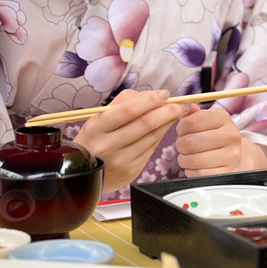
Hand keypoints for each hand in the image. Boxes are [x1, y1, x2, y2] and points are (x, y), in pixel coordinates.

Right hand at [73, 89, 189, 192]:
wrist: (83, 174)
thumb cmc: (94, 139)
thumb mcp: (98, 118)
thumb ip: (123, 103)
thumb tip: (150, 95)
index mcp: (96, 127)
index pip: (129, 110)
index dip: (151, 100)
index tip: (165, 93)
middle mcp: (108, 146)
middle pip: (146, 123)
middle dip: (169, 110)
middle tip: (183, 102)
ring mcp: (120, 161)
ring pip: (153, 136)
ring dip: (169, 122)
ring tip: (178, 111)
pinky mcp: (131, 171)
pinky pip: (151, 149)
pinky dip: (160, 135)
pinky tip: (165, 127)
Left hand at [175, 105, 266, 176]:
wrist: (234, 155)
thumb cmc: (214, 134)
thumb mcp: (207, 120)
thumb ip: (193, 113)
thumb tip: (182, 106)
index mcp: (224, 118)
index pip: (192, 121)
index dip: (181, 127)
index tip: (182, 130)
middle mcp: (231, 135)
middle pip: (190, 142)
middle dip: (180, 145)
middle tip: (182, 145)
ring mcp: (231, 155)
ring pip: (193, 160)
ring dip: (184, 159)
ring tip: (187, 156)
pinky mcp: (227, 173)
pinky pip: (198, 174)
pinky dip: (191, 171)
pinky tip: (195, 166)